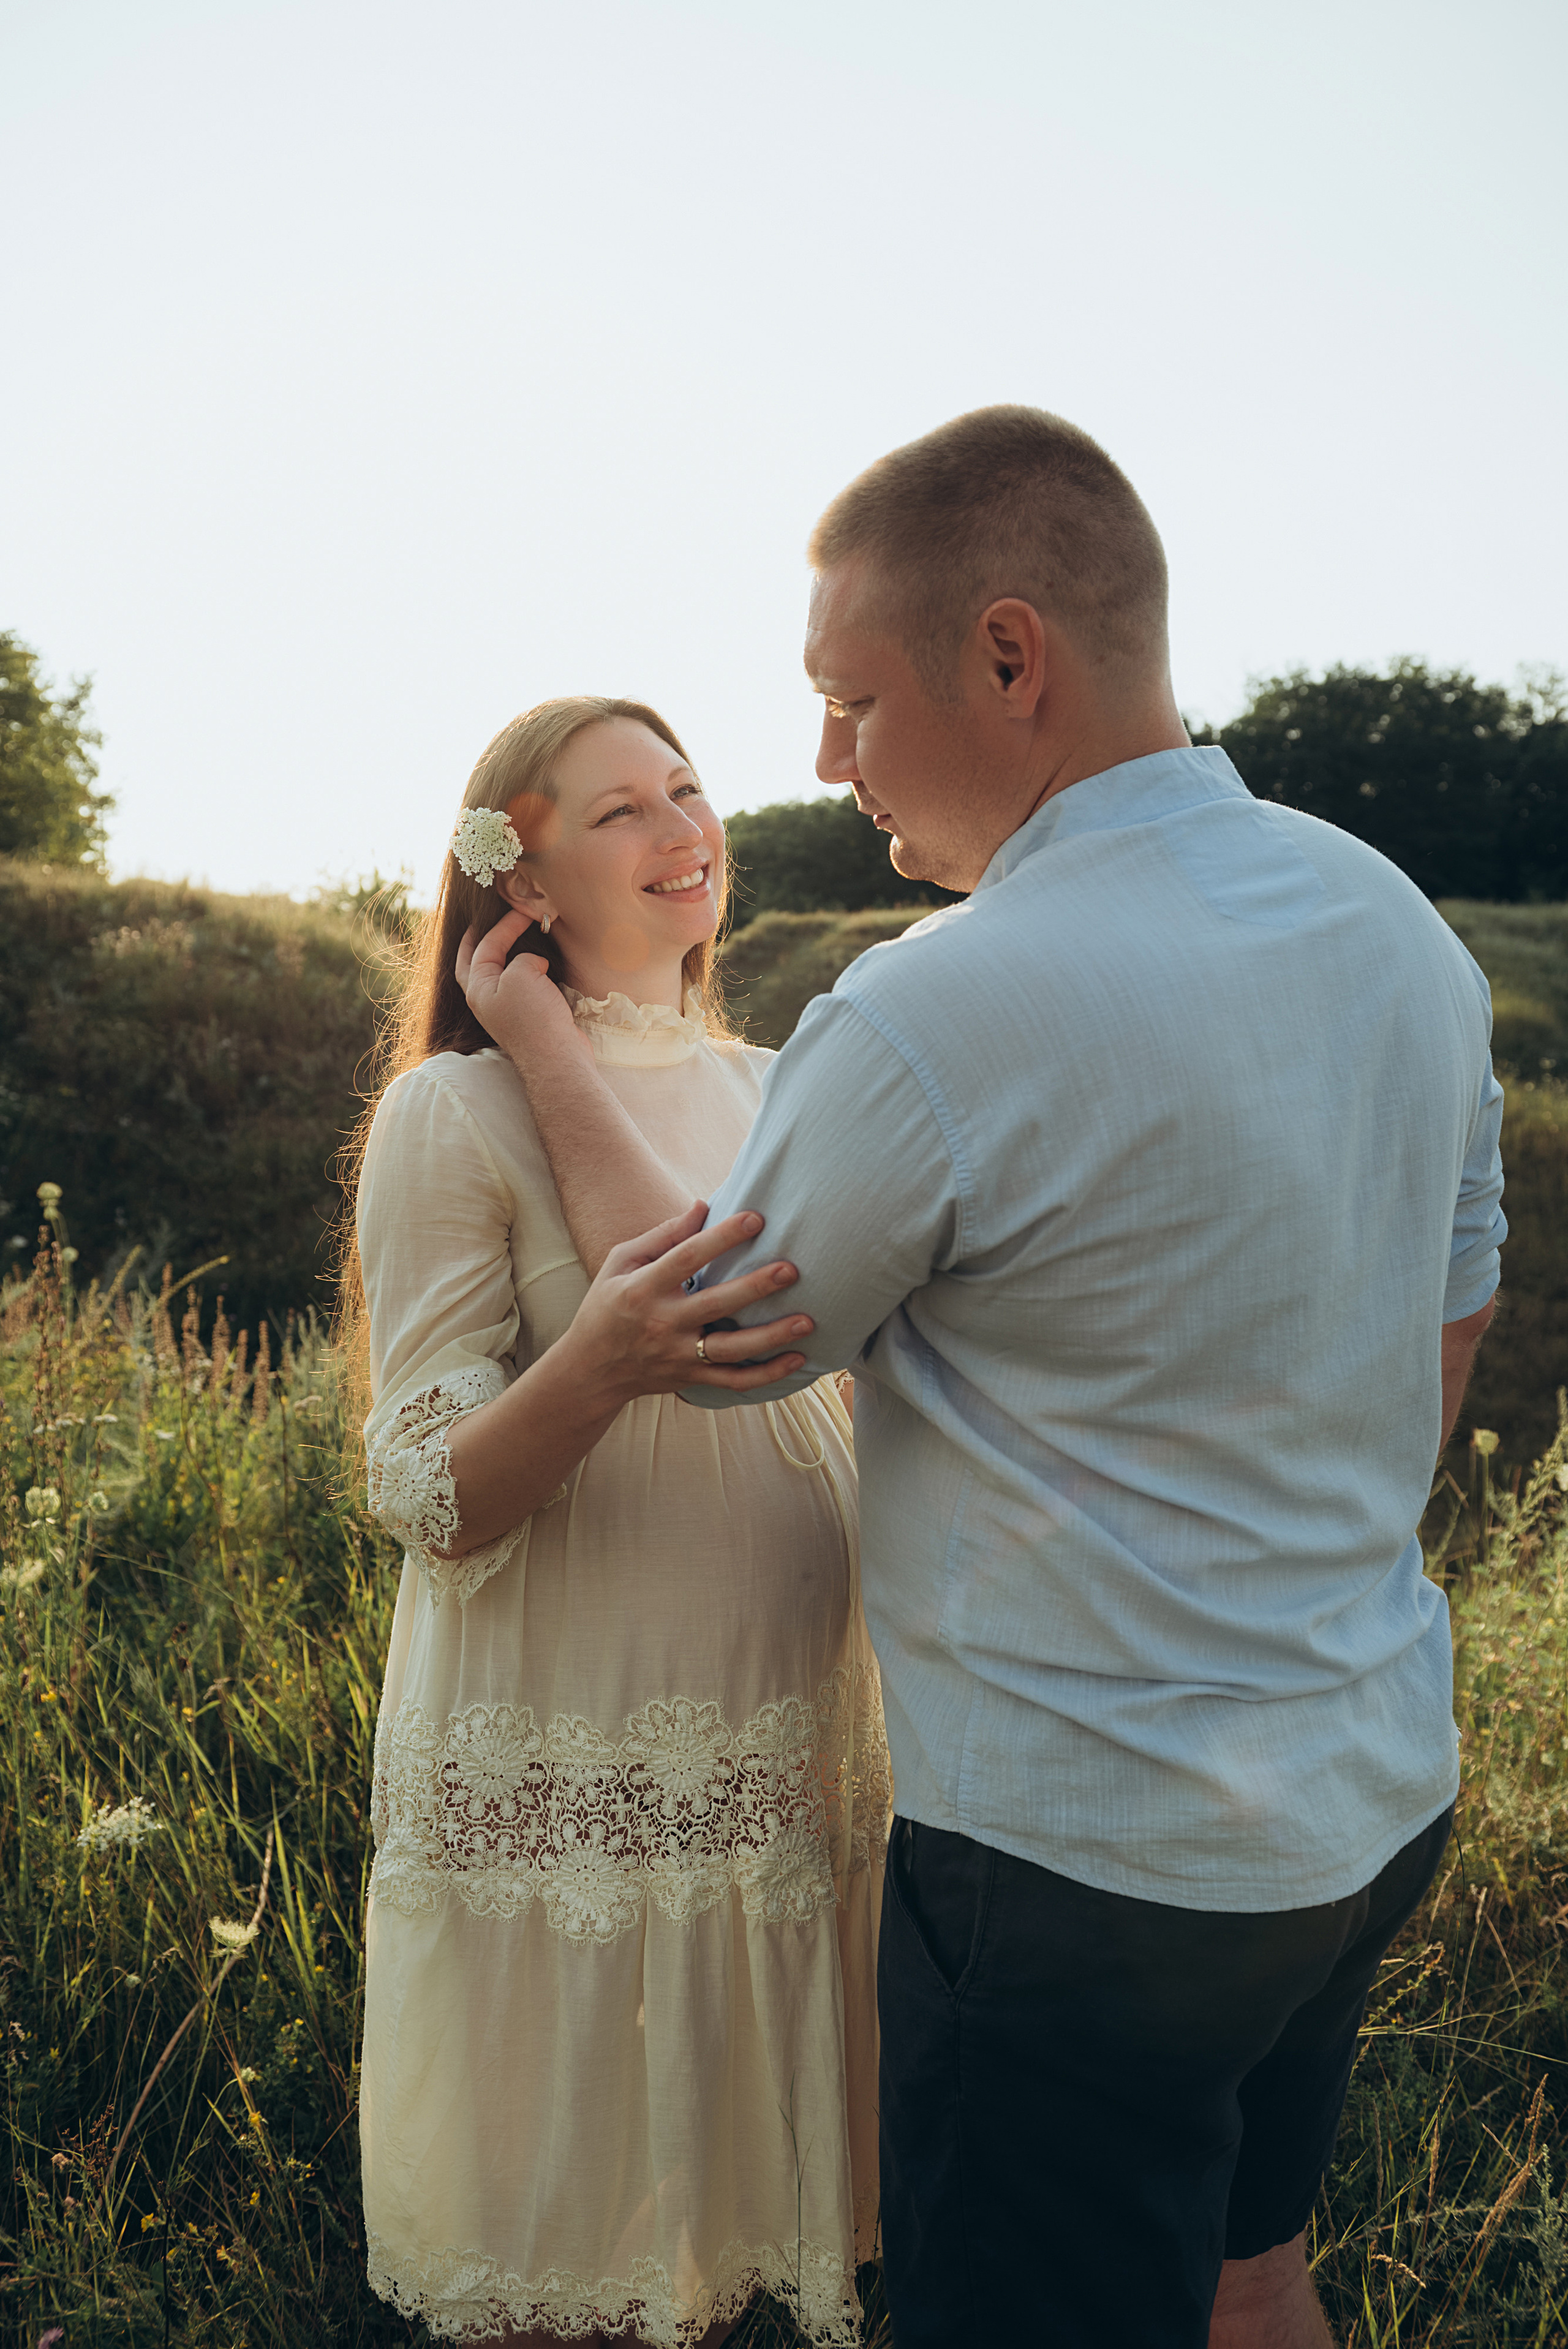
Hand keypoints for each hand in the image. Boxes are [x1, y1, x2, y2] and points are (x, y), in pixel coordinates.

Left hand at [456, 912, 586, 1066]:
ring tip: (511, 939)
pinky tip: (539, 965)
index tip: (523, 912)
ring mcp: (506, 1010)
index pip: (484, 947)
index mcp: (478, 988)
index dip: (503, 925)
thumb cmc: (534, 1018)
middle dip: (478, 942)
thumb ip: (521, 958)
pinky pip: (521, 987)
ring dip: (505, 956)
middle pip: (474, 963)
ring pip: (499, 975)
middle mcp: (487, 999)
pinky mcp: (527, 1017)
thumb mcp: (522, 974)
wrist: (557, 1058)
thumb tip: (534, 964)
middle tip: (481, 925)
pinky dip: (526, 972)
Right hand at [562, 1202, 813, 1402]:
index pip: (686, 1258)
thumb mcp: (622, 1262)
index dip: (721, 1237)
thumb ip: (664, 1236)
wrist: (591, 1370)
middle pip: (715, 1305)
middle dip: (755, 1287)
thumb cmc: (608, 1305)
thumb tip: (704, 1206)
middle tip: (792, 1270)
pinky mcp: (690, 1380)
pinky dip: (767, 1375)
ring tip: (808, 1320)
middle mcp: (662, 1324)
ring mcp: (677, 1355)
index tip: (756, 1217)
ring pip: (731, 1350)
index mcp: (643, 1289)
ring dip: (771, 1337)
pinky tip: (798, 1360)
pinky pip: (734, 1382)